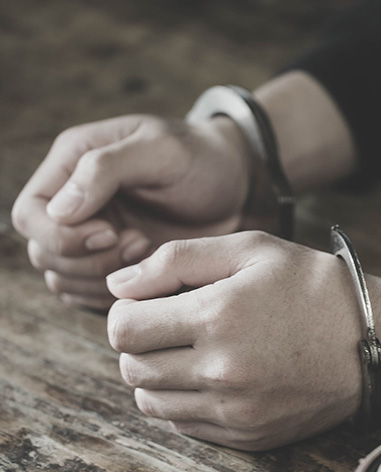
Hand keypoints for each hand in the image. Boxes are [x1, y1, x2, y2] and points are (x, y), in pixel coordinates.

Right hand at [12, 114, 249, 309]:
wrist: (233, 186)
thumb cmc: (200, 159)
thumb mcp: (159, 149)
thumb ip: (105, 168)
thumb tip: (59, 210)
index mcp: (72, 165)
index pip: (30, 214)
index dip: (62, 235)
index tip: (111, 233)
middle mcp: (74, 203)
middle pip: (44, 253)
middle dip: (89, 261)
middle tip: (139, 243)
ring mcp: (92, 237)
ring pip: (63, 279)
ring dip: (103, 279)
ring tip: (147, 252)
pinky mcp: (113, 263)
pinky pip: (91, 295)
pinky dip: (114, 296)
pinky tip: (149, 277)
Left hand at [106, 231, 363, 450]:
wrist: (375, 342)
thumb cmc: (314, 286)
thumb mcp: (252, 249)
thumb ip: (176, 259)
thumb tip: (118, 285)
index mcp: (218, 316)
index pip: (123, 328)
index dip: (126, 312)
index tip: (148, 303)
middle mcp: (221, 371)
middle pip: (132, 368)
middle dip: (138, 343)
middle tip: (169, 325)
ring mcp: (235, 410)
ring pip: (151, 403)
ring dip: (156, 375)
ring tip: (188, 351)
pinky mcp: (248, 435)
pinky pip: (185, 426)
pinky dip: (182, 402)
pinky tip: (210, 377)